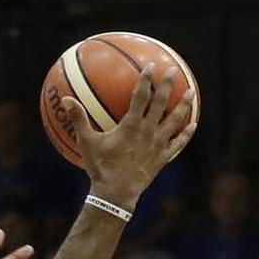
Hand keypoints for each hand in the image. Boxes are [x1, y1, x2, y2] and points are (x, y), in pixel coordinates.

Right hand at [63, 64, 196, 209]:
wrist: (116, 193)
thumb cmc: (100, 167)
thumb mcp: (86, 142)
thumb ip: (78, 119)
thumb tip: (65, 99)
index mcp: (131, 125)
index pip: (141, 96)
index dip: (146, 79)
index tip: (150, 65)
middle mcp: (148, 131)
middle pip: (161, 103)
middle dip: (168, 84)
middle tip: (173, 70)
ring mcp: (158, 144)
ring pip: (175, 120)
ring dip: (184, 105)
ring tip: (191, 93)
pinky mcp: (163, 157)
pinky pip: (178, 143)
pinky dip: (185, 134)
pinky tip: (192, 126)